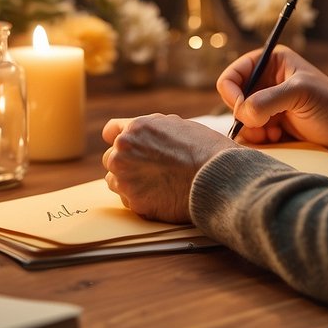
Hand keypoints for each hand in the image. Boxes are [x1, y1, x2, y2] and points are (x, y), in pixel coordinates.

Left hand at [101, 114, 236, 221]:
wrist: (216, 176)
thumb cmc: (204, 148)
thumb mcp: (175, 124)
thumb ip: (150, 129)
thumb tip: (138, 134)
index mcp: (133, 130)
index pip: (110, 132)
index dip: (122, 140)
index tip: (130, 148)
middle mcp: (122, 153)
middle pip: (111, 159)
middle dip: (127, 163)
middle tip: (151, 170)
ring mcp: (125, 179)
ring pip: (115, 181)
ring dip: (130, 183)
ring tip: (157, 183)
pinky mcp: (134, 203)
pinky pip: (128, 201)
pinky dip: (141, 200)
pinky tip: (161, 196)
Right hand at [218, 45, 327, 160]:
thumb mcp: (302, 94)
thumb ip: (269, 100)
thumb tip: (243, 113)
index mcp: (271, 63)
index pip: (233, 75)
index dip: (232, 93)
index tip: (244, 110)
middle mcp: (265, 83)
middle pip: (233, 100)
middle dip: (245, 114)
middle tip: (264, 125)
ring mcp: (266, 106)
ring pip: (239, 120)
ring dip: (252, 130)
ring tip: (274, 133)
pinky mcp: (268, 127)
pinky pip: (249, 135)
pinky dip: (259, 140)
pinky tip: (279, 139)